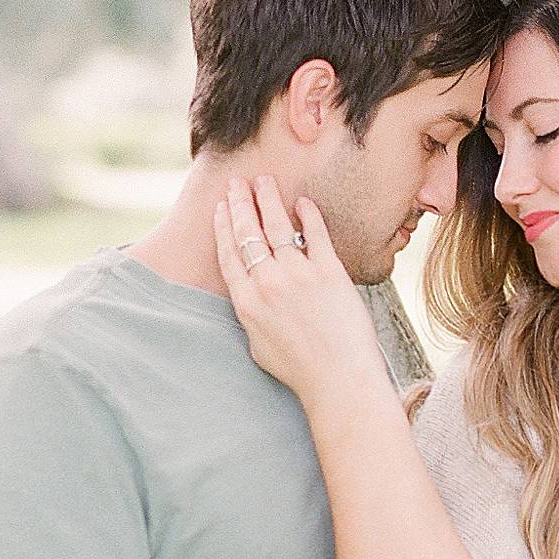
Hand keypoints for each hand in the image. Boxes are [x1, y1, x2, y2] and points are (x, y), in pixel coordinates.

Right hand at [214, 175, 380, 406]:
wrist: (338, 378)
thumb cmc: (300, 369)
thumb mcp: (259, 345)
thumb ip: (252, 315)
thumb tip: (250, 296)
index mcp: (247, 302)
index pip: (229, 253)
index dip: (223, 227)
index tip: (221, 208)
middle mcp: (268, 283)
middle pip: (247, 232)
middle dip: (239, 203)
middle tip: (237, 182)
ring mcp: (298, 275)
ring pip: (276, 226)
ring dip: (267, 199)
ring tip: (264, 181)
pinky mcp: (329, 272)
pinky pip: (315, 234)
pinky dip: (308, 214)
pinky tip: (302, 202)